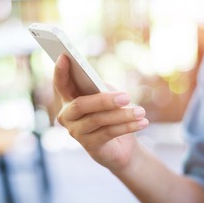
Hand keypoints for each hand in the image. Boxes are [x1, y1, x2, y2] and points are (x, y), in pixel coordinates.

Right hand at [54, 54, 148, 171]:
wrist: (121, 146)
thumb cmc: (112, 114)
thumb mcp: (107, 96)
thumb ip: (100, 89)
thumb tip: (100, 87)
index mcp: (67, 99)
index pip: (61, 84)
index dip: (60, 71)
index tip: (65, 56)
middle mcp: (67, 117)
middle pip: (80, 105)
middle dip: (104, 100)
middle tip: (126, 96)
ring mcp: (76, 132)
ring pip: (98, 120)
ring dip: (123, 115)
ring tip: (141, 112)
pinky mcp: (90, 146)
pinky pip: (109, 133)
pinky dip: (128, 126)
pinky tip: (142, 123)